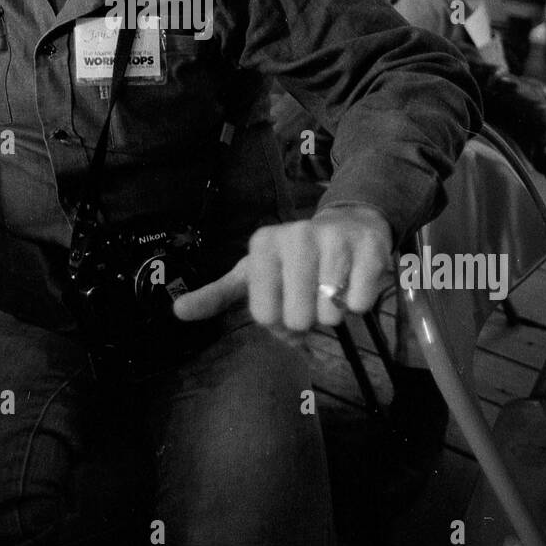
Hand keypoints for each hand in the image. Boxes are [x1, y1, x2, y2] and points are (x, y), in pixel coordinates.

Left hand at [174, 205, 393, 337]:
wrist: (347, 225)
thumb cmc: (292, 259)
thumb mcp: (252, 273)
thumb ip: (216, 295)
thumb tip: (177, 312)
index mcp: (262, 244)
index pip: (265, 315)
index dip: (278, 321)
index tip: (283, 301)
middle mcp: (295, 235)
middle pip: (297, 319)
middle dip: (307, 318)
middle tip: (310, 296)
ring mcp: (333, 239)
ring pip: (330, 314)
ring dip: (333, 312)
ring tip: (331, 286)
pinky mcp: (368, 248)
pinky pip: (360, 303)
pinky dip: (358, 303)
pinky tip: (353, 281)